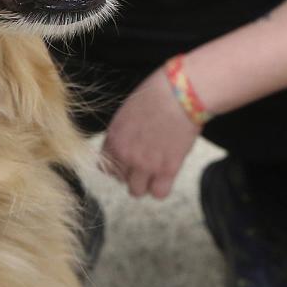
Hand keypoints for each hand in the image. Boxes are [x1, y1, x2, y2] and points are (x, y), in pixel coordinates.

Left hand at [100, 65, 199, 199]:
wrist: (180, 93)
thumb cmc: (157, 94)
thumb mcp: (128, 110)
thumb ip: (123, 132)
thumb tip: (127, 142)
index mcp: (114, 137)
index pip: (105, 166)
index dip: (118, 164)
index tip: (128, 160)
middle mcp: (125, 154)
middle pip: (121, 180)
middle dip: (132, 173)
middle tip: (145, 161)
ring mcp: (145, 164)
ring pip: (137, 191)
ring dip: (145, 182)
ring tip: (156, 169)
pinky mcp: (167, 169)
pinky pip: (159, 193)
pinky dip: (162, 187)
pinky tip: (167, 174)